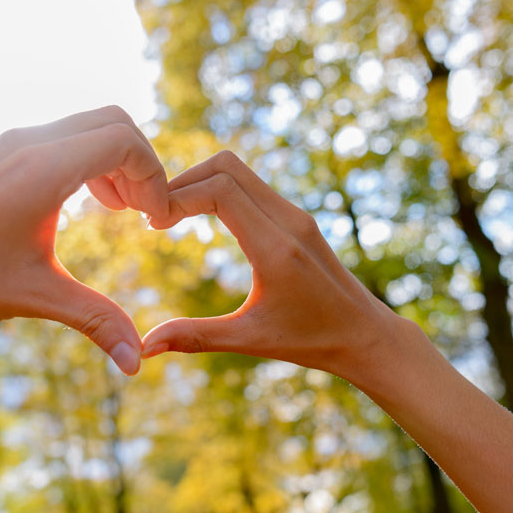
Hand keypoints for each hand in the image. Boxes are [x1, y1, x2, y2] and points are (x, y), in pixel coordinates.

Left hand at [0, 106, 166, 371]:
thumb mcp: (31, 298)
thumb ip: (95, 321)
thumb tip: (136, 364)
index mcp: (41, 168)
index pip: (124, 141)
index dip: (154, 178)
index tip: (156, 223)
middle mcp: (27, 144)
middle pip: (113, 122)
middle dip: (141, 165)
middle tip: (145, 216)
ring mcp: (10, 146)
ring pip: (87, 127)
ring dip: (115, 163)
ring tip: (122, 214)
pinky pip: (61, 138)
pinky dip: (88, 163)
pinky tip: (87, 209)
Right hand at [140, 151, 412, 386]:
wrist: (366, 334)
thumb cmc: (313, 341)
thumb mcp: (251, 340)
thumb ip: (196, 338)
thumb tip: (145, 347)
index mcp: (276, 247)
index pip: (220, 190)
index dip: (178, 196)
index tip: (153, 225)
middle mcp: (288, 220)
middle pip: (226, 166)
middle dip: (183, 181)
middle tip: (156, 215)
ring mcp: (295, 215)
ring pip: (239, 171)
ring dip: (200, 183)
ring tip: (171, 216)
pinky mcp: (297, 218)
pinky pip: (251, 186)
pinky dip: (219, 190)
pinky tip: (200, 219)